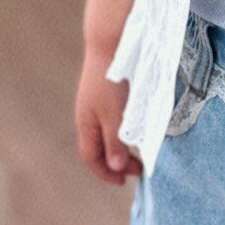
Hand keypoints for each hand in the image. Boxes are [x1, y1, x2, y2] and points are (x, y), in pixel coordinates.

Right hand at [75, 53, 141, 184]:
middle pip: (98, 147)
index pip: (91, 157)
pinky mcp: (105, 91)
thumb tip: (115, 166)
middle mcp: (88, 115)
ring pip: (105, 133)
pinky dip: (121, 131)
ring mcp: (95, 103)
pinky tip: (134, 127)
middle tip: (138, 168)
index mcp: (86, 124)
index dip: (105, 172)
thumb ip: (115, 141)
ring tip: (138, 152)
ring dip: (119, 146)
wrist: (110, 43)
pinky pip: (111, 120)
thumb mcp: (116, 115)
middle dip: (116, 162)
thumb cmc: (112, 81)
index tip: (123, 182)